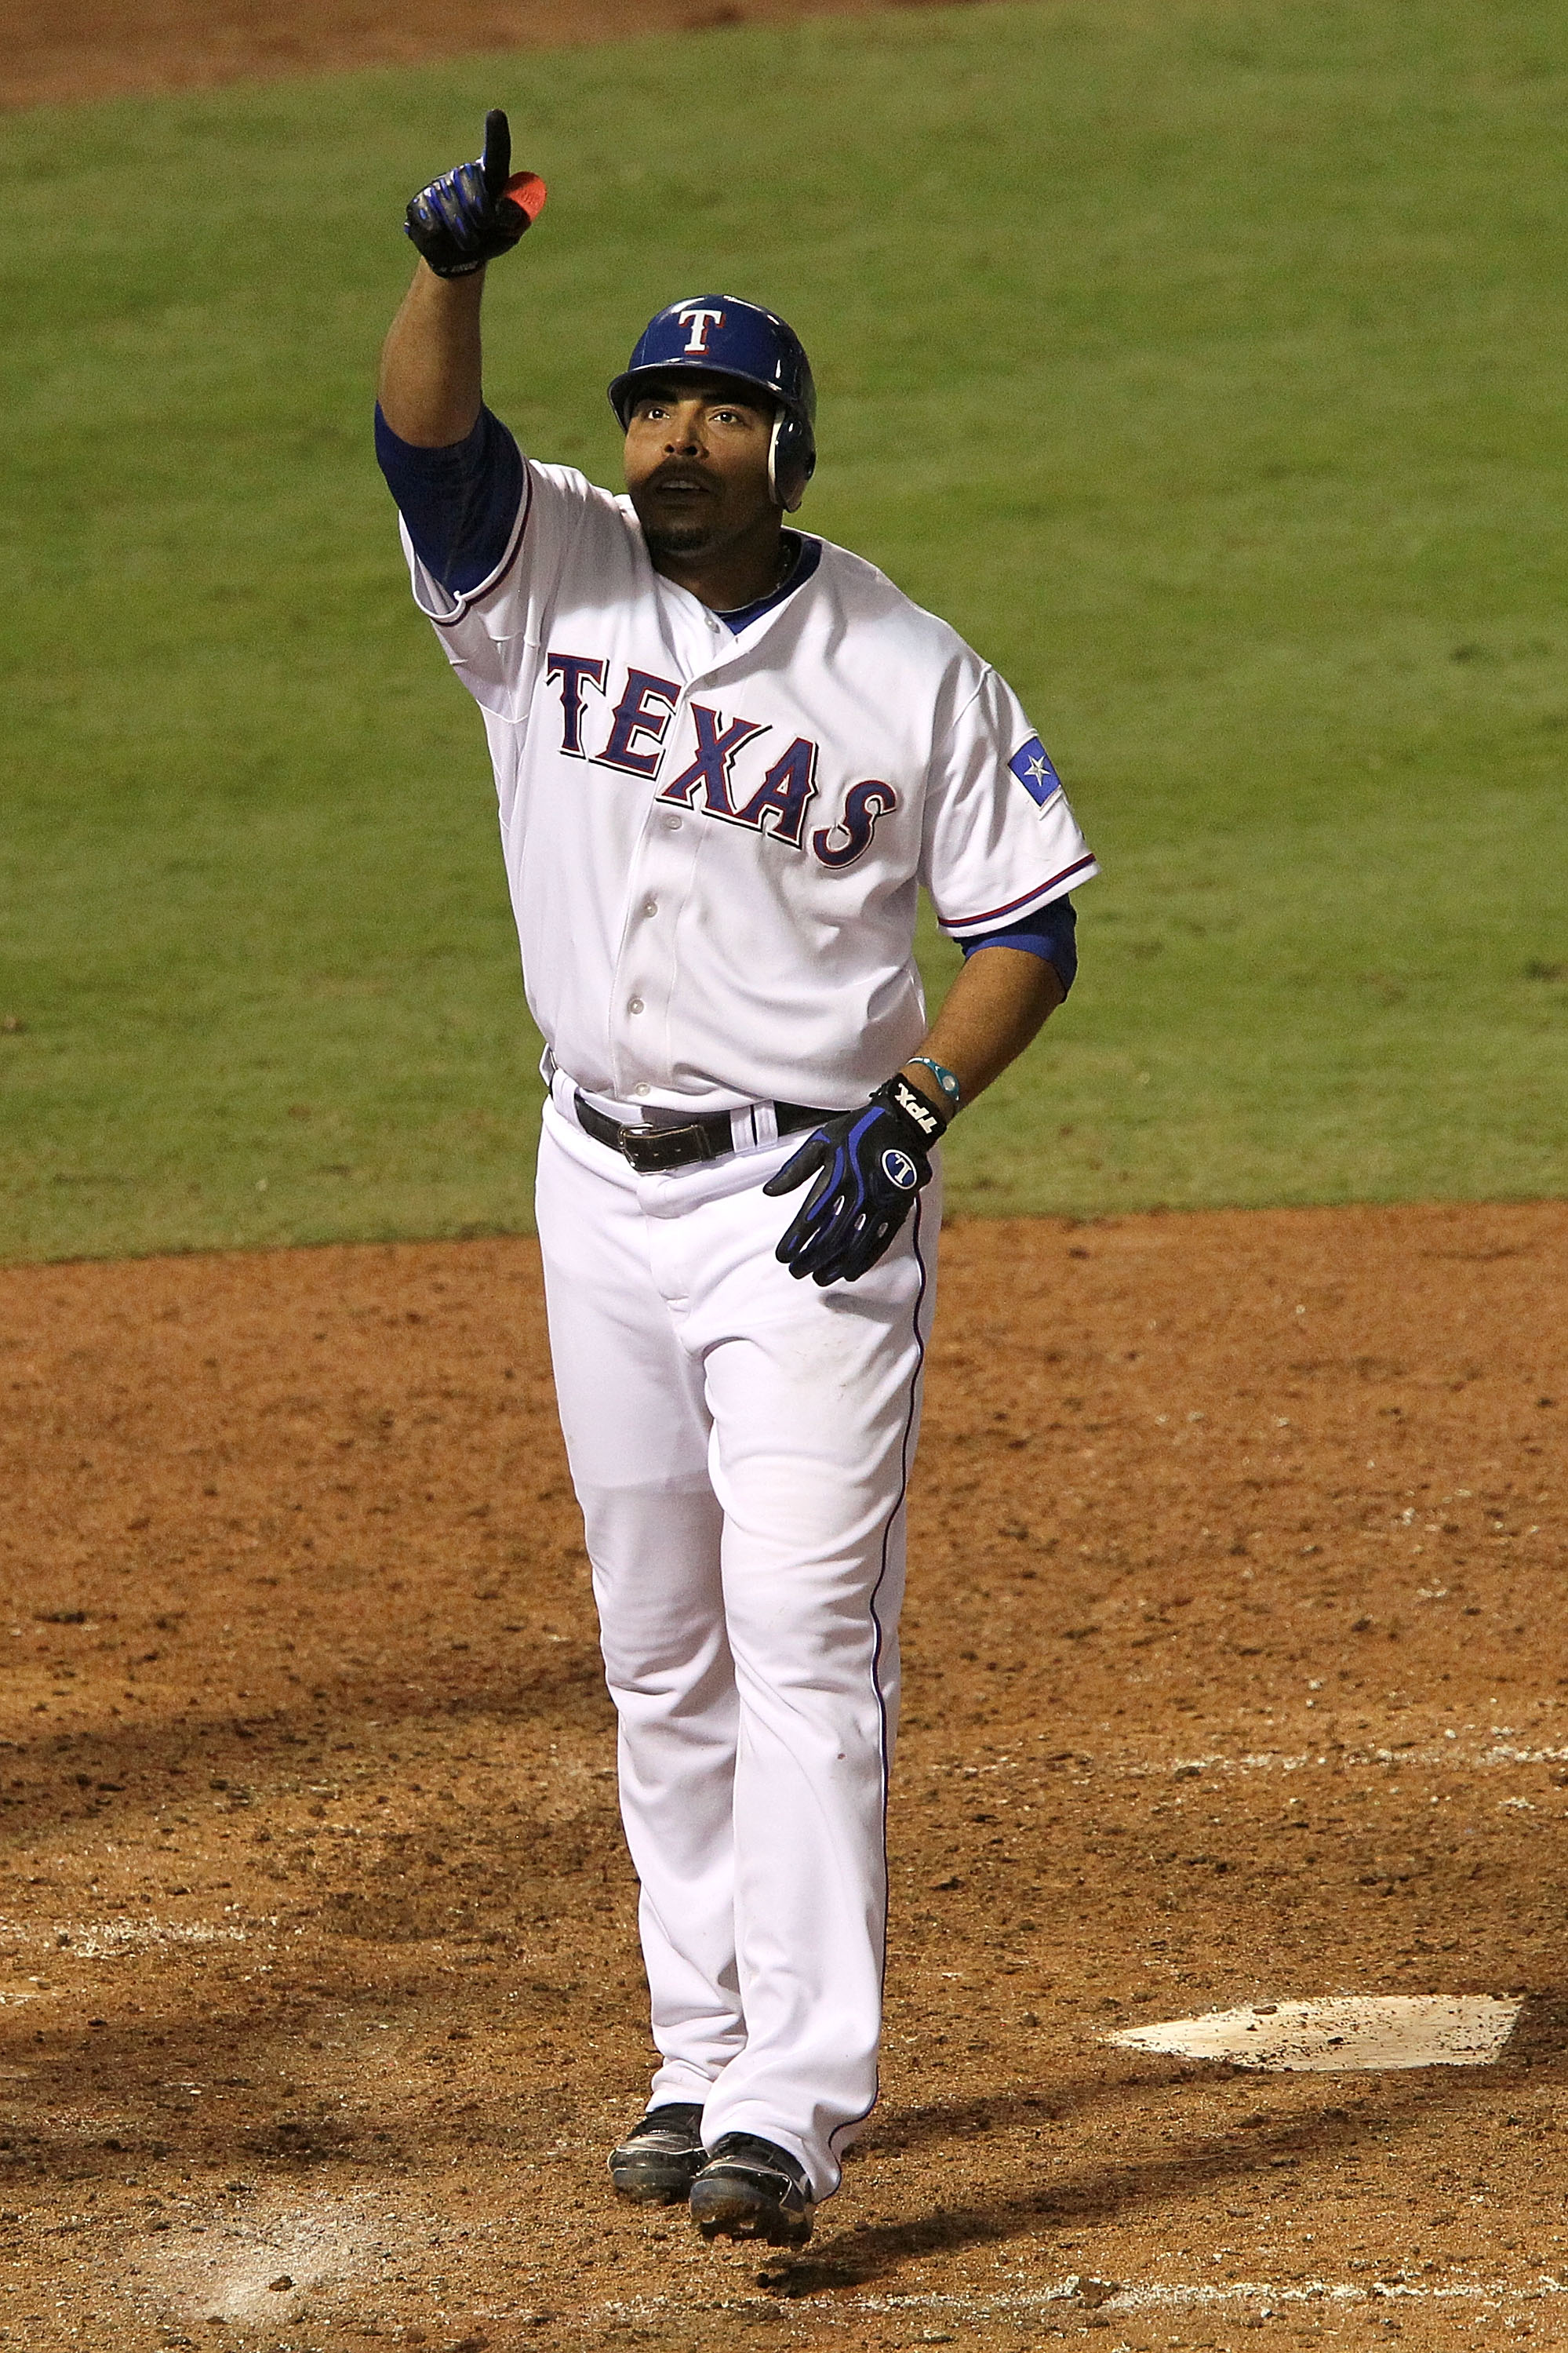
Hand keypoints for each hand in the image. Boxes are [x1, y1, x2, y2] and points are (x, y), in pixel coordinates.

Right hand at [404, 109, 547, 278]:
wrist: (459, 258)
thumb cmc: (488, 239)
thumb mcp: (507, 232)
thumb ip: (513, 219)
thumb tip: (509, 210)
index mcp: (488, 178)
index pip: (496, 155)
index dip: (496, 135)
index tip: (496, 113)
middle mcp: (462, 176)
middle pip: (470, 181)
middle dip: (480, 211)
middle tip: (484, 227)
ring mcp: (438, 187)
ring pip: (450, 205)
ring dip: (464, 233)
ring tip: (468, 242)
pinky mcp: (418, 204)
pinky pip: (430, 219)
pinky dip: (439, 234)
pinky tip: (442, 236)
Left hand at [762, 1076, 945, 1285]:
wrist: (902, 1124)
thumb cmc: (855, 1131)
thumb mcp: (821, 1141)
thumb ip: (795, 1168)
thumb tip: (768, 1193)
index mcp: (838, 1174)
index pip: (811, 1216)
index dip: (796, 1239)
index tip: (782, 1256)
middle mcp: (859, 1191)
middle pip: (831, 1235)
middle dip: (811, 1258)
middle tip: (795, 1273)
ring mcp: (881, 1203)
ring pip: (855, 1243)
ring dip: (835, 1264)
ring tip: (818, 1279)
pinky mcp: (898, 1209)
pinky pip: (881, 1241)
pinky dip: (865, 1260)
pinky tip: (850, 1274)